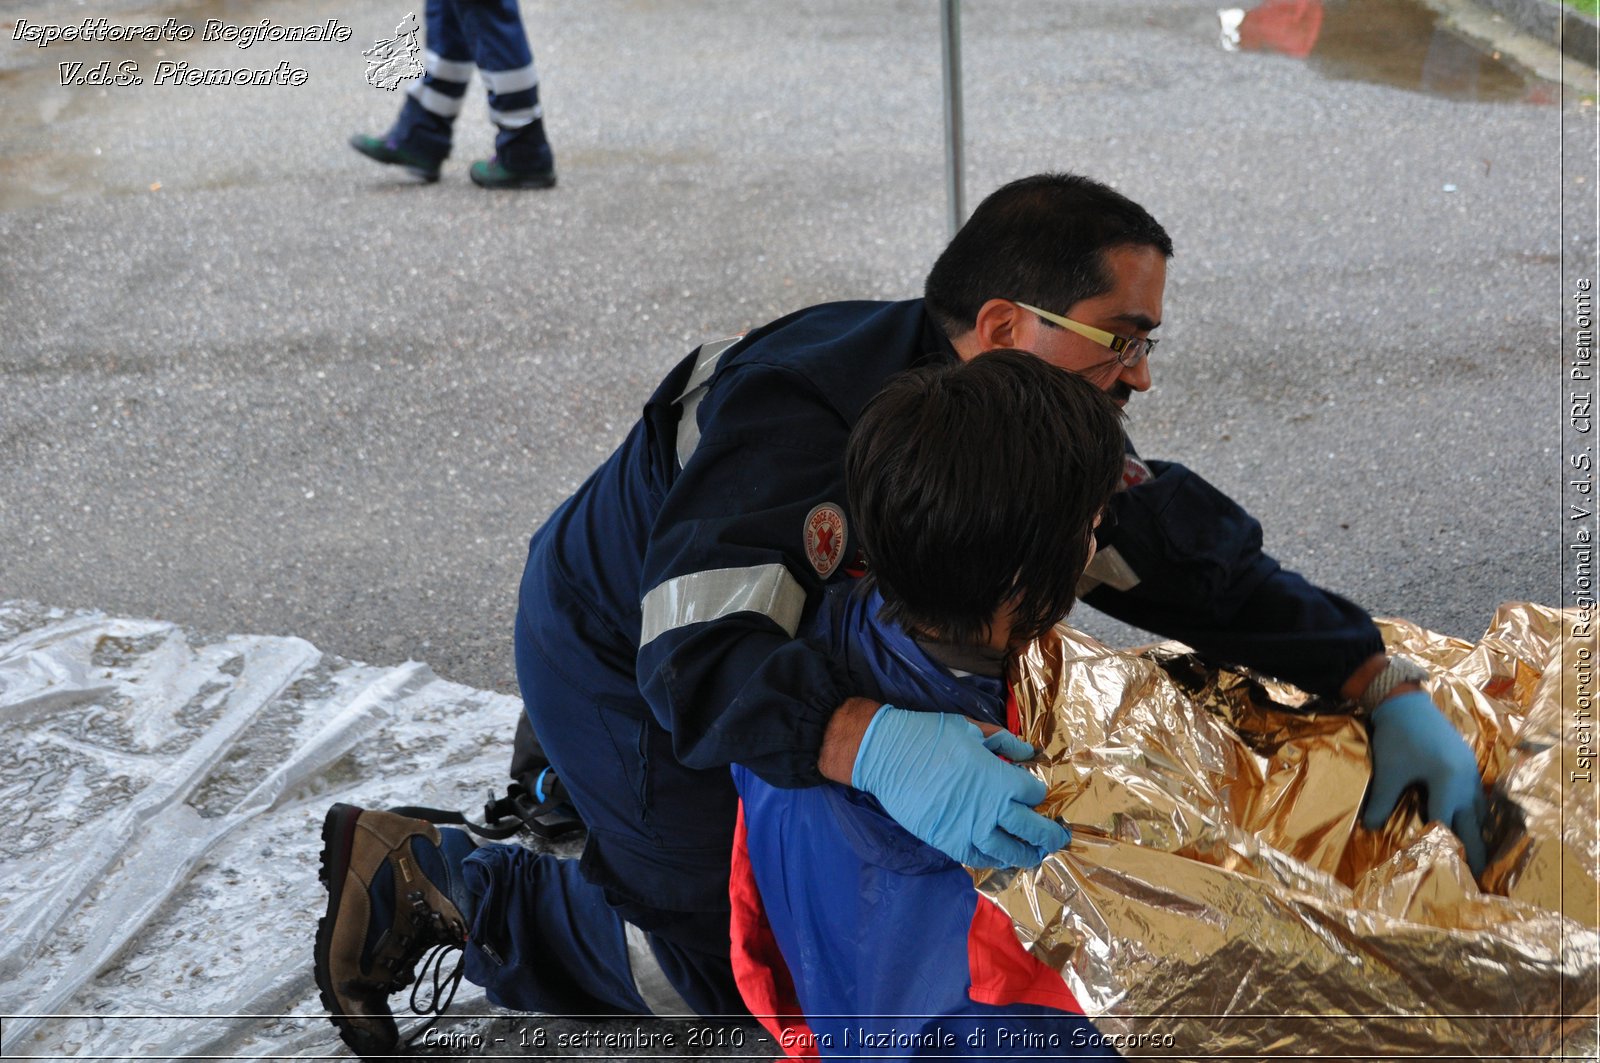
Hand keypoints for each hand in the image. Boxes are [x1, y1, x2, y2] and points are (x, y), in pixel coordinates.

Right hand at [851, 705, 1068, 867]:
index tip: (1036, 794)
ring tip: (1035, 856)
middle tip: (1058, 839)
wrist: (888, 756)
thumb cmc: (931, 736)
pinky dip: (994, 861)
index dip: (1038, 793)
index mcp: (1000, 779)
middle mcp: (991, 810)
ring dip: (1026, 855)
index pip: (1033, 794)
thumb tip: (1028, 752)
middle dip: (1050, 836)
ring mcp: (970, 830)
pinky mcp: (948, 842)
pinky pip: (979, 859)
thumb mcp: (972, 730)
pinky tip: (1001, 859)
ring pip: (1009, 852)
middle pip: (1032, 830)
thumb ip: (1004, 742)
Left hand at [1361, 690, 1488, 874]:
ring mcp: (1471, 771)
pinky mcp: (1467, 764)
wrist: (1405, 701)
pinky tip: (1465, 821)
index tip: (1446, 872)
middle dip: (1472, 850)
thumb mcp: (1388, 772)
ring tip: (1471, 853)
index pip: (1448, 825)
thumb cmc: (1397, 737)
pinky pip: (1476, 797)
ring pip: (1478, 811)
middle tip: (1475, 876)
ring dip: (1474, 831)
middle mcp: (1467, 780)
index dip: (1443, 849)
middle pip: (1473, 824)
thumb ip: (1382, 802)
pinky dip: (1473, 813)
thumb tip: (1370, 828)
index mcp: (1450, 783)